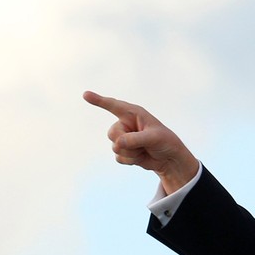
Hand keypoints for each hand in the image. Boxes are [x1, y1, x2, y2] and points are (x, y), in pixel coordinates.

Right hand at [83, 90, 198, 193]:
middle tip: (144, 143)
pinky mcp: (124, 150)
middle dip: (126, 142)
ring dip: (131, 153)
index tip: (85, 94)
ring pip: (115, 147)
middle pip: (112, 133)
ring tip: (145, 150)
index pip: (113, 105)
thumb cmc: (165, 142)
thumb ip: (135, 139)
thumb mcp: (154, 138)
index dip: (99, 100)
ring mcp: (124, 137)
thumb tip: (117, 144)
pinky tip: (141, 157)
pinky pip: (118, 157)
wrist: (169, 158)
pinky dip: (131, 160)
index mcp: (134, 114)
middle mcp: (126, 124)